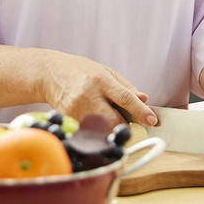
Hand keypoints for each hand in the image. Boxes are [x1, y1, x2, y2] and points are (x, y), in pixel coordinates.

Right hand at [38, 51, 157, 127]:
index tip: (153, 120)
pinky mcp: (68, 118)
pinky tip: (92, 120)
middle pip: (113, 120)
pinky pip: (88, 131)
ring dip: (109, 130)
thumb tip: (144, 99)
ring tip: (106, 120)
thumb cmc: (82, 71)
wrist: (50, 73)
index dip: (140, 111)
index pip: (125, 98)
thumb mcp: (106, 72)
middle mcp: (89, 94)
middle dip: (124, 126)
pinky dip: (95, 130)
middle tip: (126, 124)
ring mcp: (77, 108)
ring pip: (101, 129)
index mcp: (102, 80)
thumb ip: (126, 87)